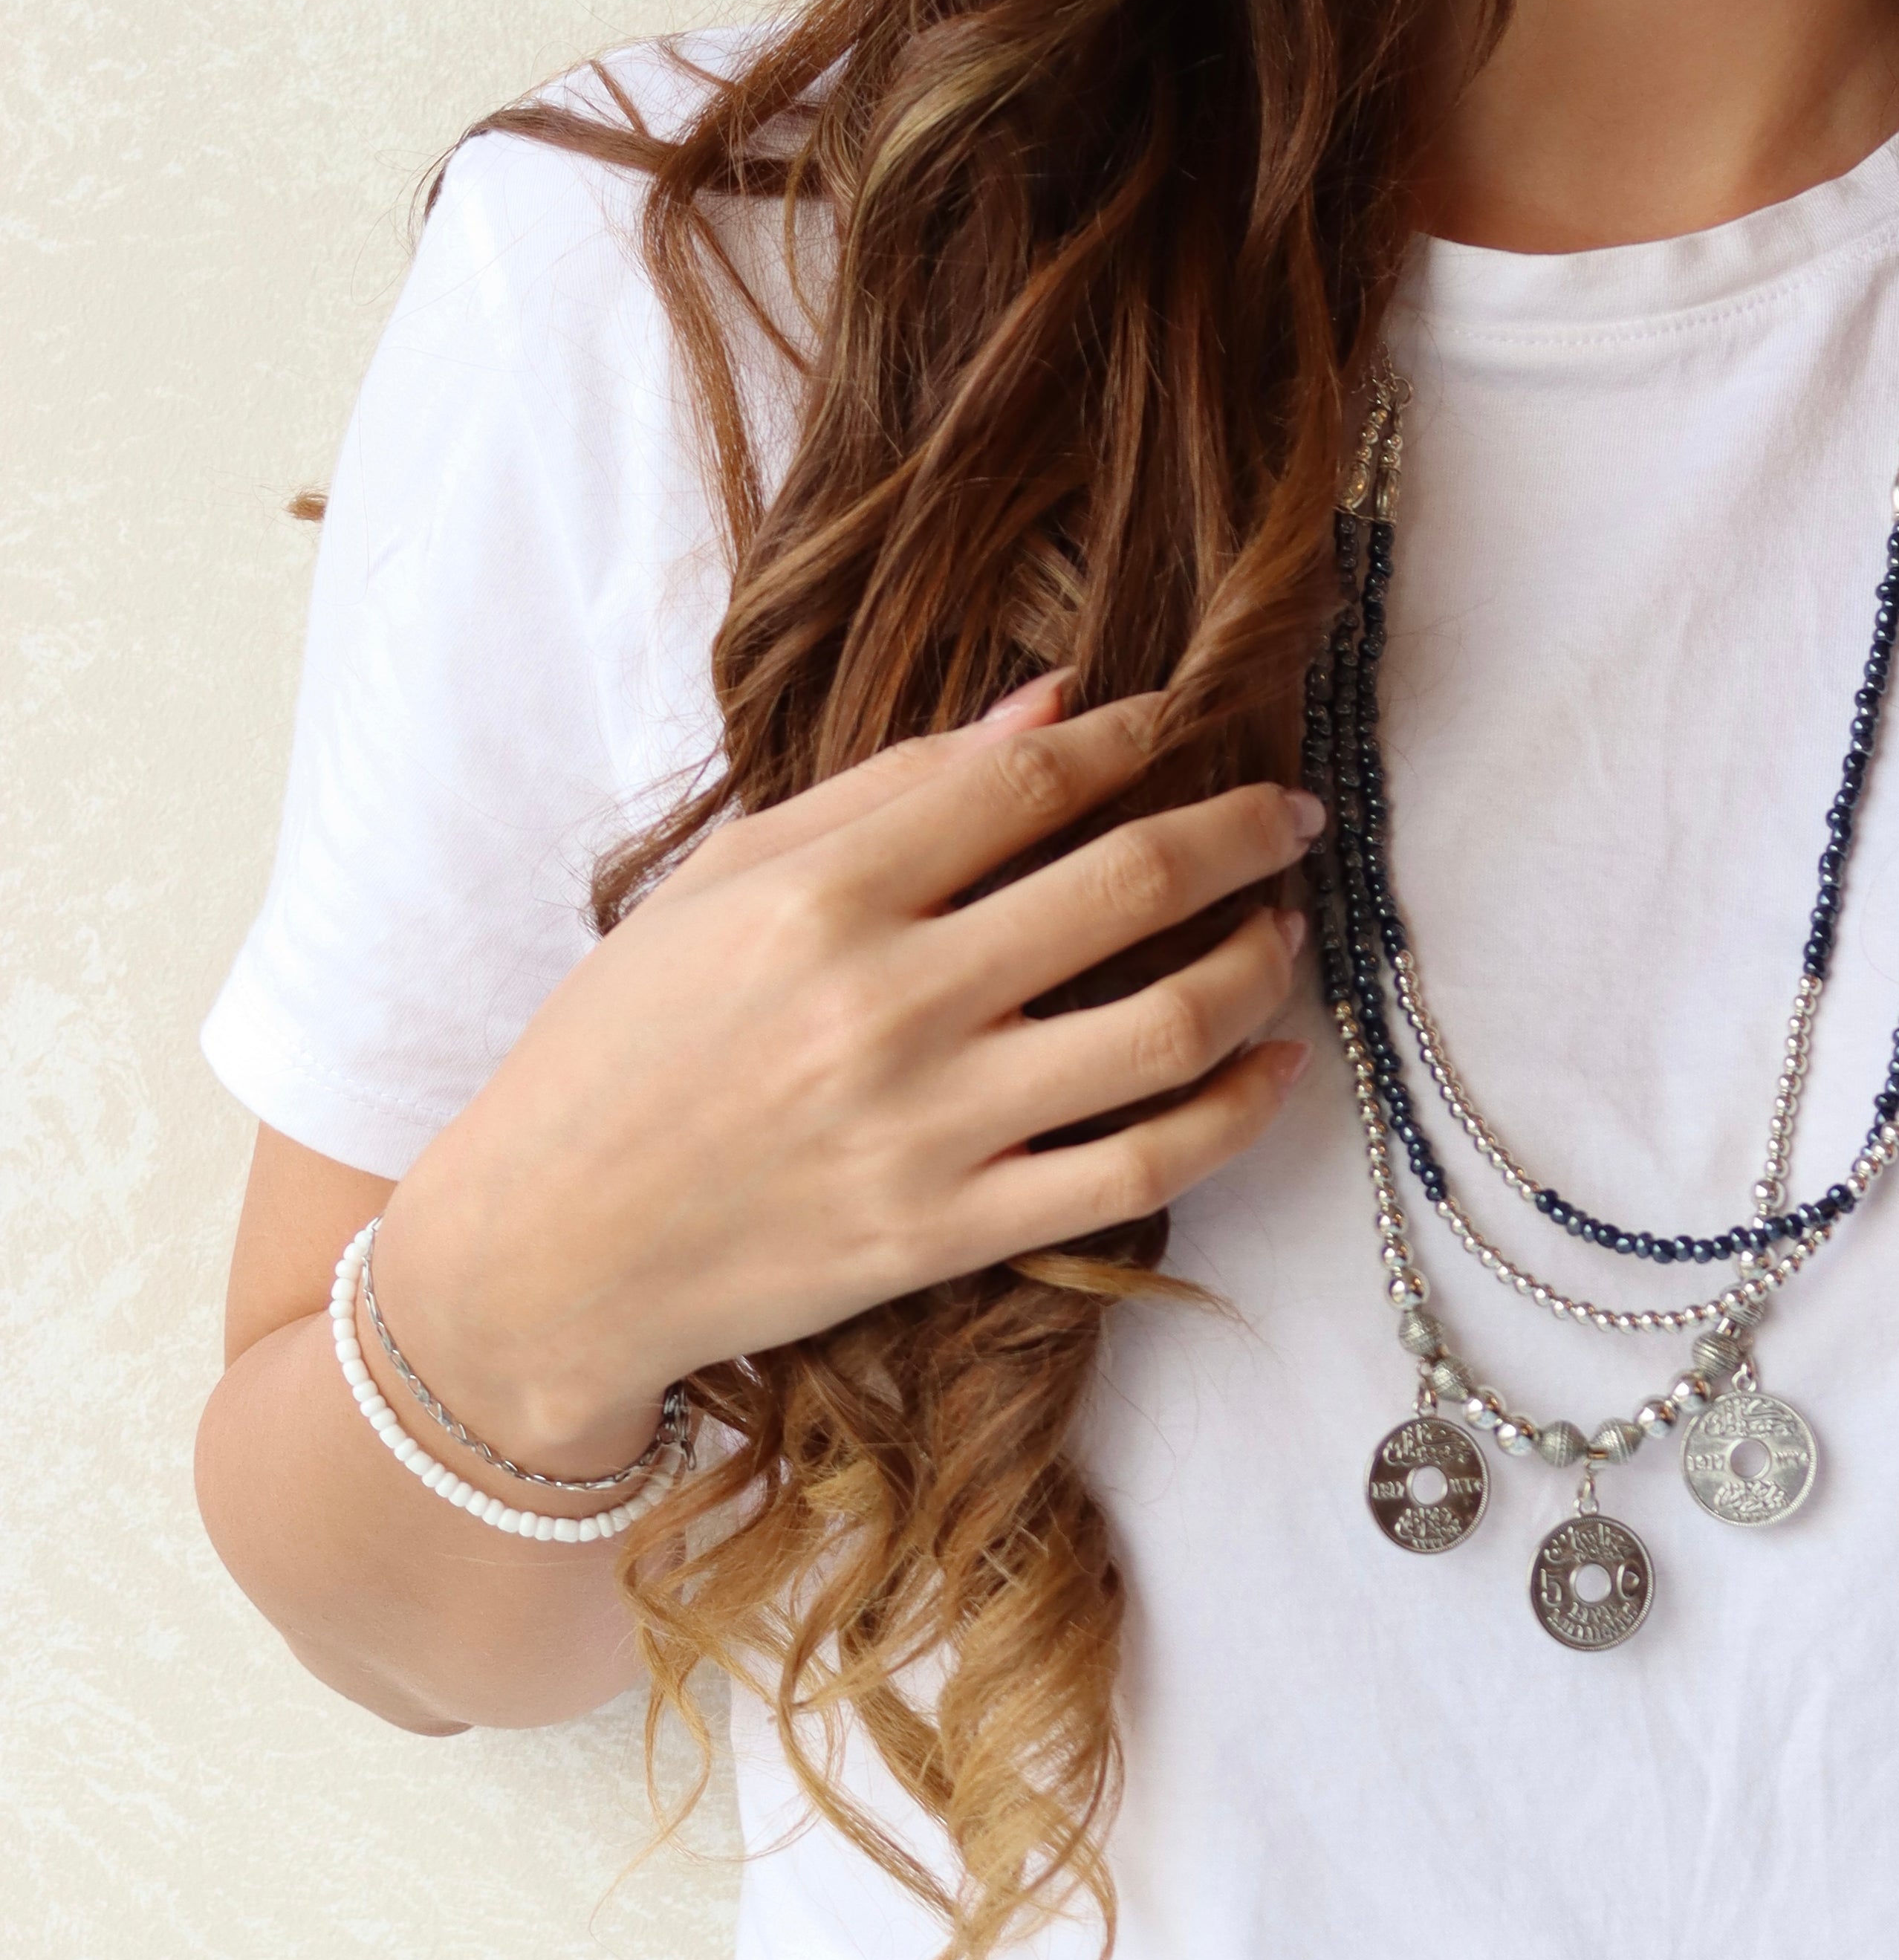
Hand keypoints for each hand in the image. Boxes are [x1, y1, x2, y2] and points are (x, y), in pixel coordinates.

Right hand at [368, 680, 1317, 1470]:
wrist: (545, 1254)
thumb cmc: (620, 1049)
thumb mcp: (719, 884)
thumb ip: (886, 788)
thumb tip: (1053, 705)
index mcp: (820, 898)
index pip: (1031, 782)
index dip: (1138, 736)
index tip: (1191, 719)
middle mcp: (888, 1005)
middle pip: (1129, 884)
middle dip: (1241, 831)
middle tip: (1293, 814)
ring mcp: (930, 1128)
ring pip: (1166, 1026)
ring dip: (1259, 962)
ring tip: (1287, 928)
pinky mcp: (955, 1234)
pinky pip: (1144, 1167)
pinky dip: (1236, 1110)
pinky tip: (1274, 1065)